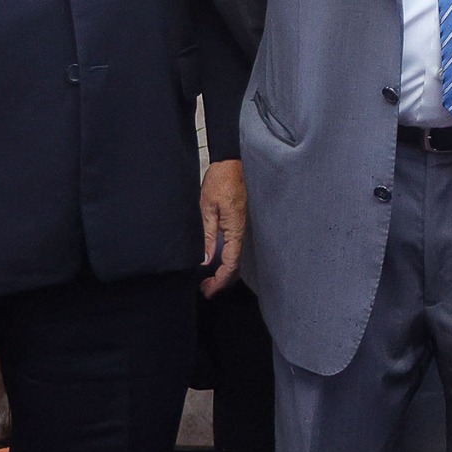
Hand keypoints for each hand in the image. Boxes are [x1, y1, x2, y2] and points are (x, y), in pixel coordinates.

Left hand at [200, 158, 247, 296]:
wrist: (233, 161)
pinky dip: (231, 260)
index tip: (207, 290)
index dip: (219, 281)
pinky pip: (239, 248)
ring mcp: (245, 227)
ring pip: (240, 258)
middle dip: (223, 282)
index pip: (230, 264)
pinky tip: (220, 262)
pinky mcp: (243, 222)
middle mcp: (244, 231)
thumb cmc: (221, 180)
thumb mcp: (207, 207)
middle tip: (206, 290)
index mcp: (236, 229)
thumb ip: (208, 235)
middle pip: (237, 266)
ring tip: (211, 280)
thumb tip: (206, 259)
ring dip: (227, 272)